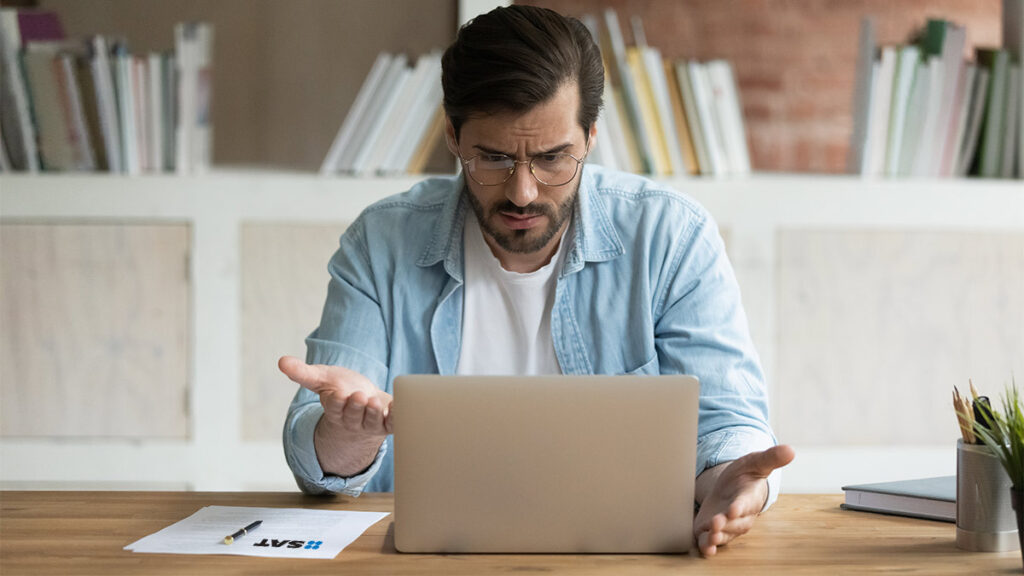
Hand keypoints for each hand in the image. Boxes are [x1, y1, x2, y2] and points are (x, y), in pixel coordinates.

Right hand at [279, 356, 391, 475]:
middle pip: (354, 416)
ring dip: (375, 413)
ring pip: (373, 422)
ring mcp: (371, 424)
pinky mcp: (389, 423)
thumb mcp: (321, 379)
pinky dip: (398, 418)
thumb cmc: (341, 388)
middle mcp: (353, 420)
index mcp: (336, 410)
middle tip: (358, 396)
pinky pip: (394, 424)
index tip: (338, 394)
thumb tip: (281, 361)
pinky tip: (400, 409)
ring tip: (375, 403)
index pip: (334, 408)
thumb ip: (303, 373)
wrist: (365, 402)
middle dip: (356, 407)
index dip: (337, 402)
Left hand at [693, 444, 794, 556]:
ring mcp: (727, 526)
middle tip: (716, 523)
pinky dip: (708, 547)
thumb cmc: (745, 476)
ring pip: (724, 535)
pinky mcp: (712, 531)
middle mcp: (740, 516)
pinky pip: (712, 542)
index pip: (746, 503)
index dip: (741, 507)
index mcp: (749, 498)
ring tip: (710, 538)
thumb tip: (790, 450)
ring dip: (717, 538)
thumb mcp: (755, 463)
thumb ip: (770, 458)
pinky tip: (705, 549)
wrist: (731, 488)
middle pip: (734, 523)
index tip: (734, 509)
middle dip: (726, 525)